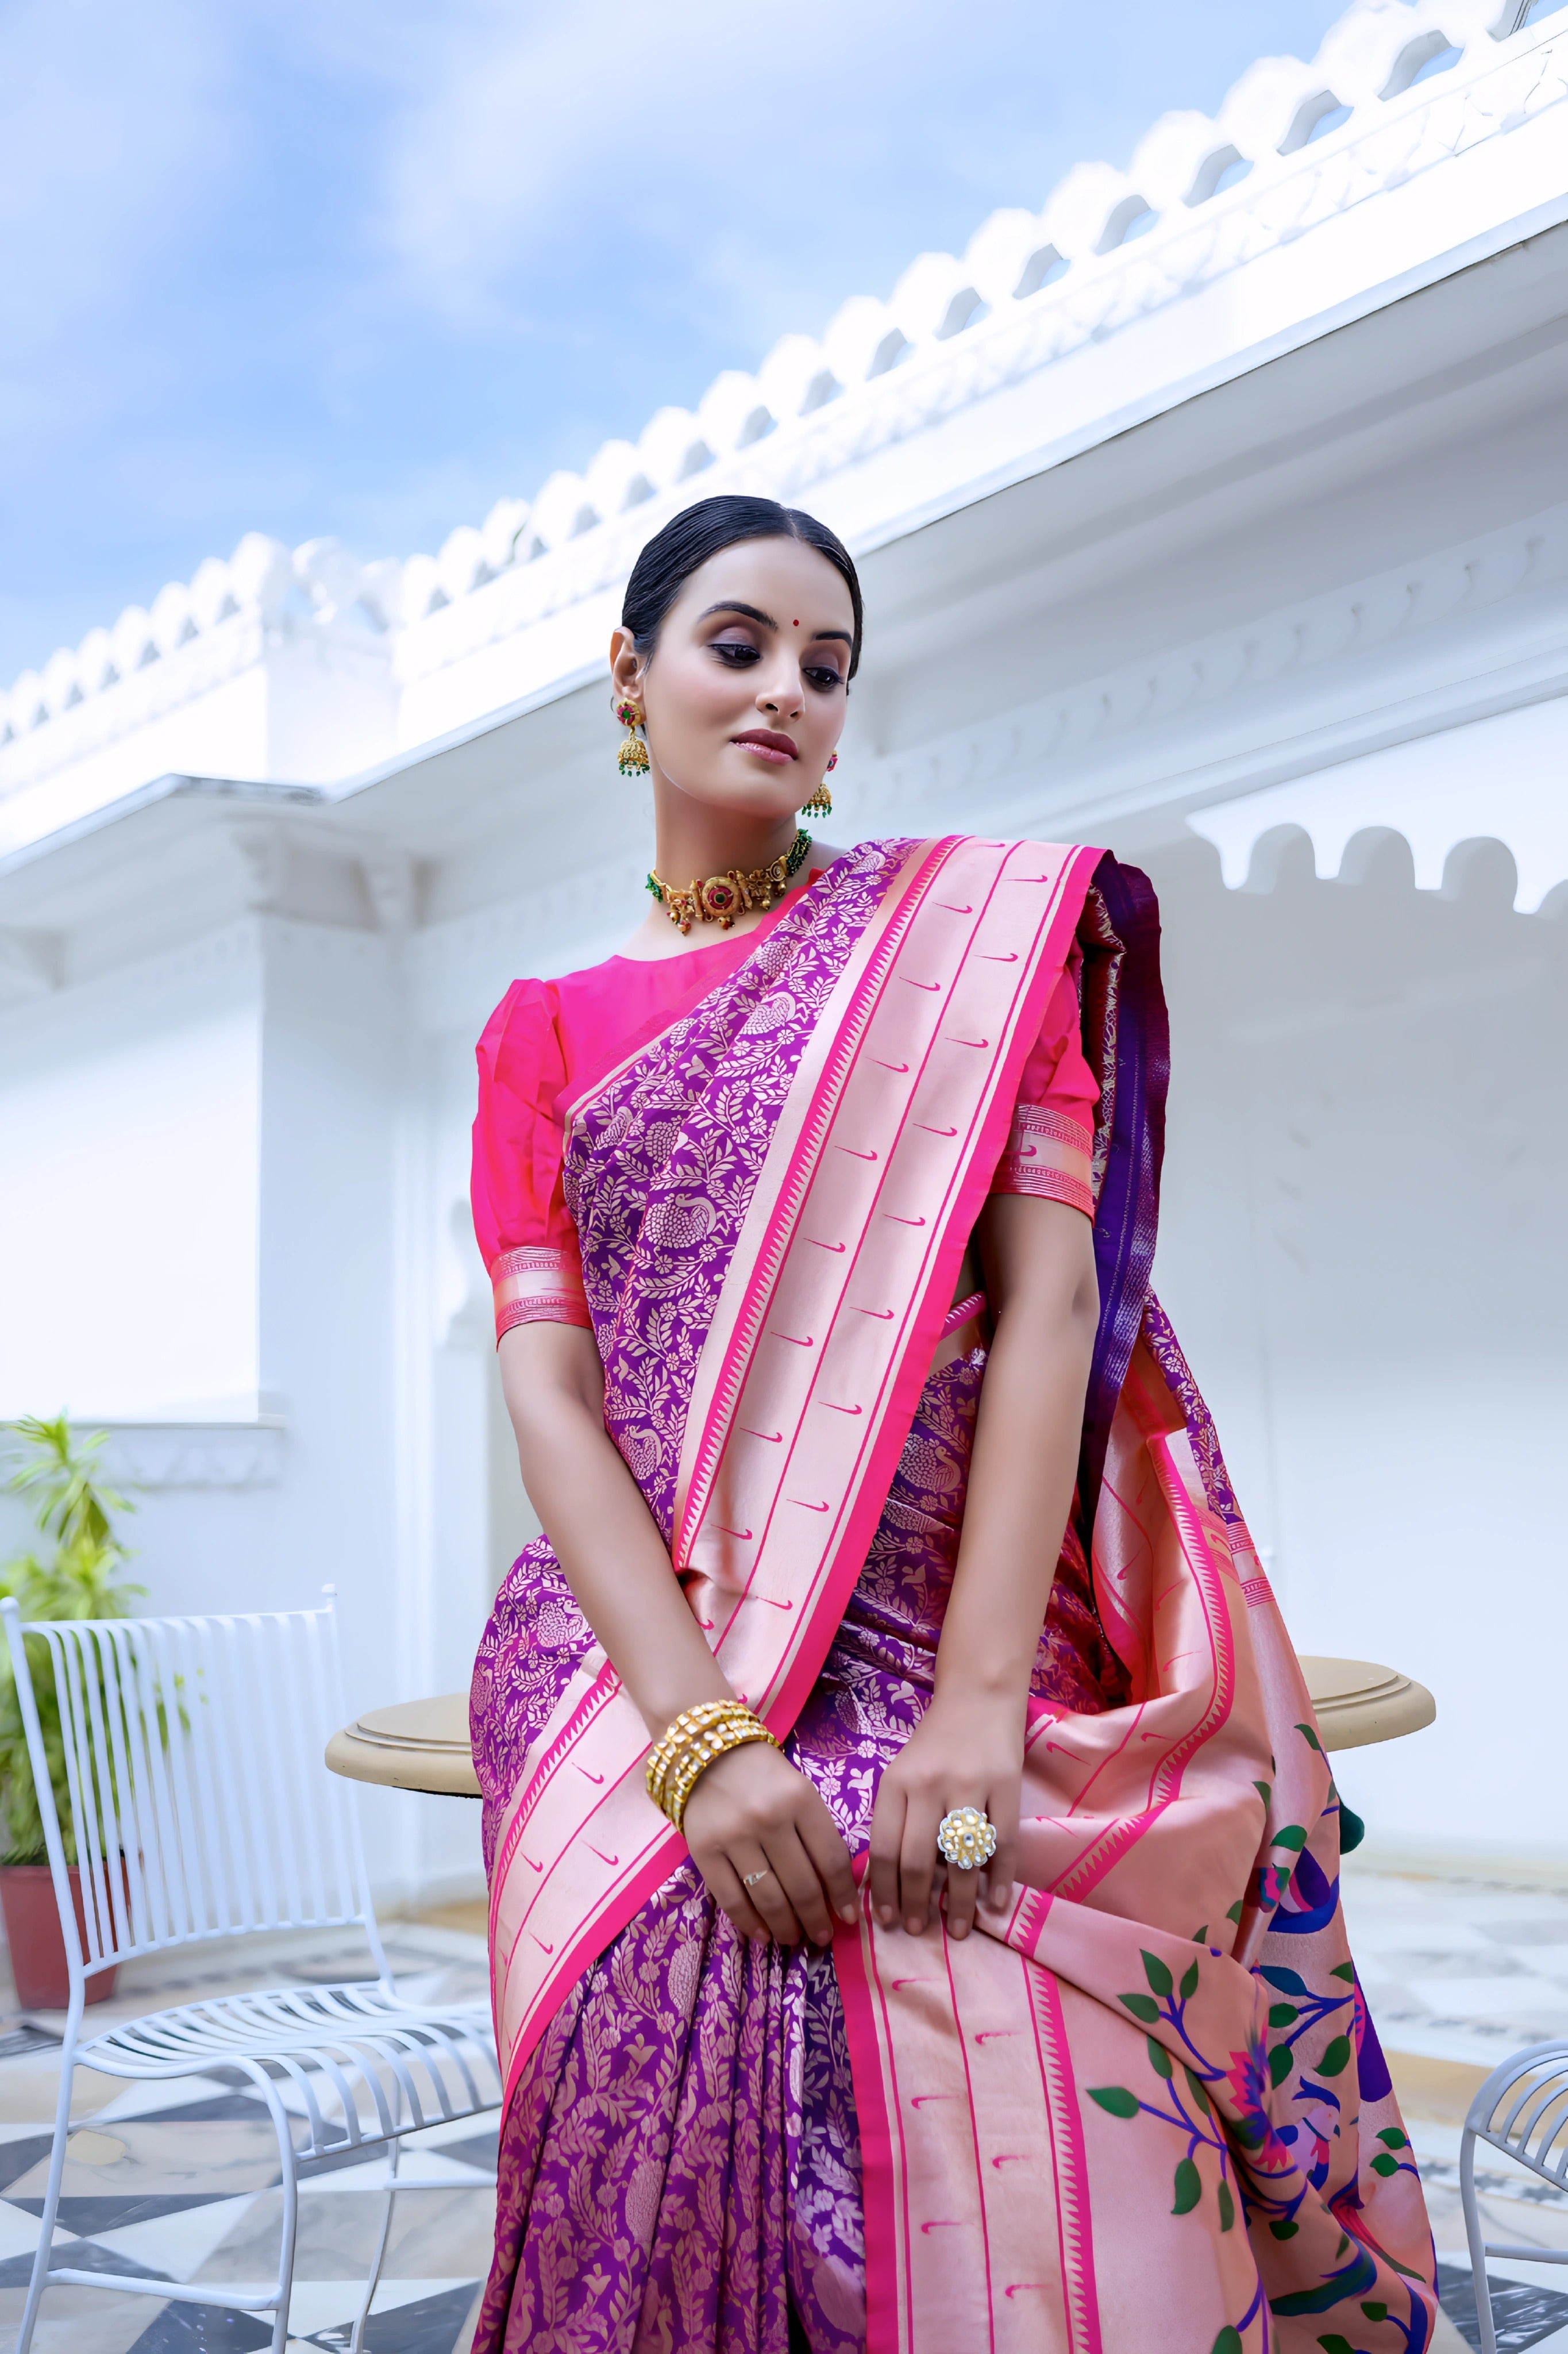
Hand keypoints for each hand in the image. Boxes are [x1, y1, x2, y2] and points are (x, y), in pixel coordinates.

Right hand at [680, 1738, 858, 1945]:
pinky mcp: (705, 1851)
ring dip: (786, 1928)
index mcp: (801, 1800)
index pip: (831, 1860)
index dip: (843, 1896)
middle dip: (816, 1920)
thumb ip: (818, 1833)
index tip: (849, 1918)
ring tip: (794, 1938)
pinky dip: (750, 1924)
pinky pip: (731, 1899)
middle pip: (802, 1886)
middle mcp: (769, 1819)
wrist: (706, 1752)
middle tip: (821, 1937)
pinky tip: (763, 1935)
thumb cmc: (763, 1775)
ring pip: (768, 1899)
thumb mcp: (800, 1792)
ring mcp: (734, 1837)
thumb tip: (836, 1891)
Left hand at [868, 1691, 1021, 1939]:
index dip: (883, 1890)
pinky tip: (995, 1904)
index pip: (884, 1848)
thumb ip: (894, 1819)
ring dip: (959, 1902)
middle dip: (916, 1904)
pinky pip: (1004, 1844)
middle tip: (918, 1931)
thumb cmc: (934, 1744)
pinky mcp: (1008, 1786)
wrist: (979, 1697)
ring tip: (958, 1929)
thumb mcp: (901, 1773)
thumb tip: (888, 1884)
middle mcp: (930, 1785)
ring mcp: (971, 1785)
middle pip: (919, 1860)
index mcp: (897, 1783)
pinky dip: (1000, 1880)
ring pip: (961, 1859)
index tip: (885, 1920)